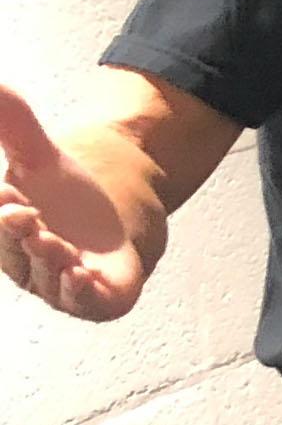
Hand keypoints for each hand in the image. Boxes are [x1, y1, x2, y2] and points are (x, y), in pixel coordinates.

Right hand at [0, 81, 147, 320]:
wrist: (126, 209)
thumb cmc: (68, 190)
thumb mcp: (38, 150)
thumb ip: (9, 121)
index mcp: (4, 229)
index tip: (6, 191)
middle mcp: (24, 261)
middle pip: (13, 252)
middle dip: (16, 235)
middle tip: (24, 213)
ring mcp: (60, 283)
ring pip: (47, 278)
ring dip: (48, 261)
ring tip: (54, 241)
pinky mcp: (98, 299)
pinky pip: (85, 304)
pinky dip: (81, 292)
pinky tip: (82, 276)